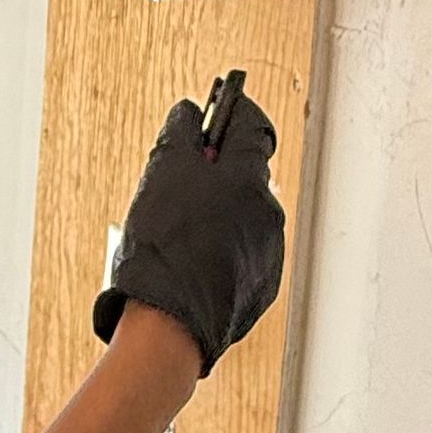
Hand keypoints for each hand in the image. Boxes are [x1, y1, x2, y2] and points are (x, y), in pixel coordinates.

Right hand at [93, 92, 285, 376]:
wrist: (170, 320)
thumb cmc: (163, 244)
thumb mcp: (162, 174)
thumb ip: (181, 134)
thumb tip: (191, 113)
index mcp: (249, 178)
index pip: (252, 127)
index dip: (232, 116)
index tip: (215, 112)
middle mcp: (269, 211)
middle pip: (245, 174)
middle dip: (217, 173)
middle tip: (179, 183)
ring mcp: (269, 250)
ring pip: (243, 215)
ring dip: (218, 213)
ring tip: (179, 233)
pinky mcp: (262, 284)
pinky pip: (243, 252)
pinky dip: (223, 249)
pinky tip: (192, 263)